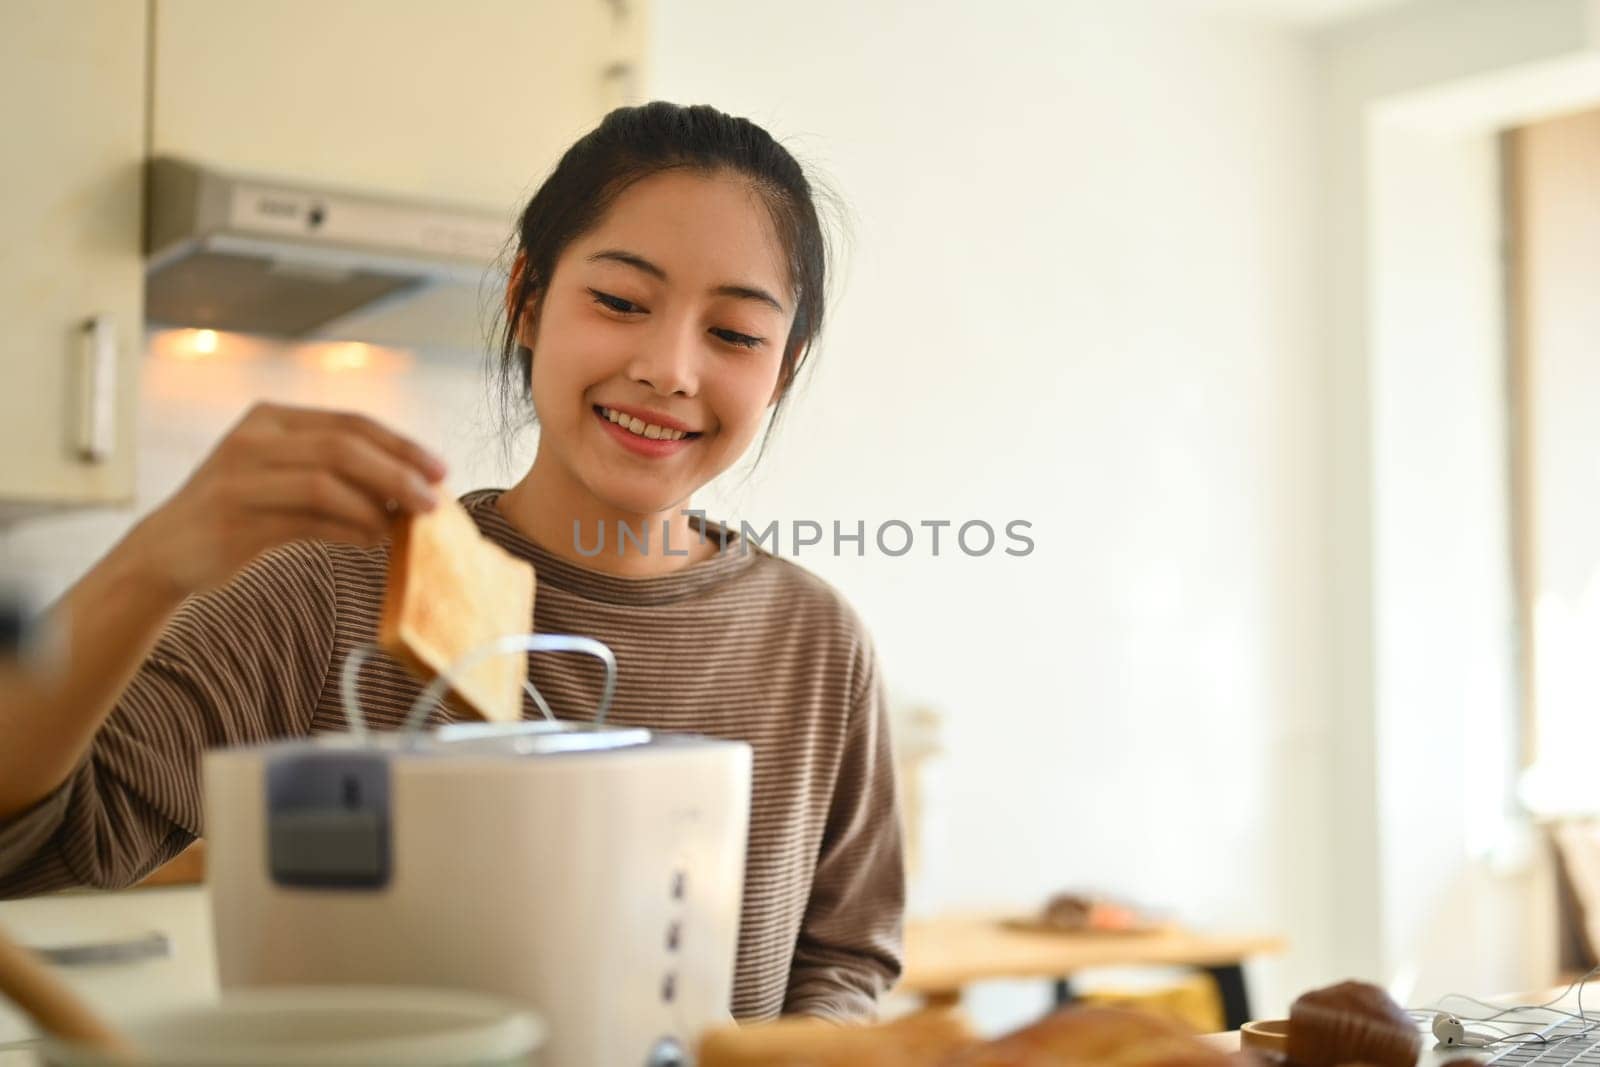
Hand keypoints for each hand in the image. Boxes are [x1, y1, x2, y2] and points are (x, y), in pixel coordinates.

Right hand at [125, 402, 447, 595]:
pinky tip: (372, 542)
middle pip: (341, 446)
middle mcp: (252, 438)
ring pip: (324, 481)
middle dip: (397, 473)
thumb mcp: (288, 484)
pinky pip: (305, 521)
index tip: (441, 469)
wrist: (166, 553)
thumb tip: (412, 492)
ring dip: (375, 506)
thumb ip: (339, 479)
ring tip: (404, 526)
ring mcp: (238, 476)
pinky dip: (348, 531)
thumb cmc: (240, 516)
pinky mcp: (232, 517)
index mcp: (270, 418)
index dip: (401, 445)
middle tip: (433, 501)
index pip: (350, 422)